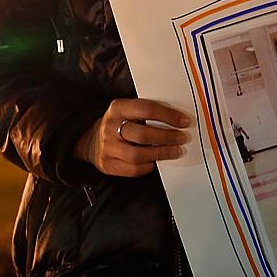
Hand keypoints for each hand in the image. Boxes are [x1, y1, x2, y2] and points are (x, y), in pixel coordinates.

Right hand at [74, 98, 191, 176]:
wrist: (91, 140)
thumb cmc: (120, 123)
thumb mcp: (129, 110)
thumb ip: (148, 112)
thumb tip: (179, 119)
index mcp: (117, 108)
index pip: (146, 109)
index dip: (168, 116)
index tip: (185, 122)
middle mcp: (110, 127)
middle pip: (143, 134)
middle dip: (167, 137)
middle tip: (183, 138)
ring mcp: (107, 147)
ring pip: (138, 155)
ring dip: (161, 153)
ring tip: (176, 151)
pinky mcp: (107, 165)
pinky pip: (133, 169)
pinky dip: (148, 166)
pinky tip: (157, 161)